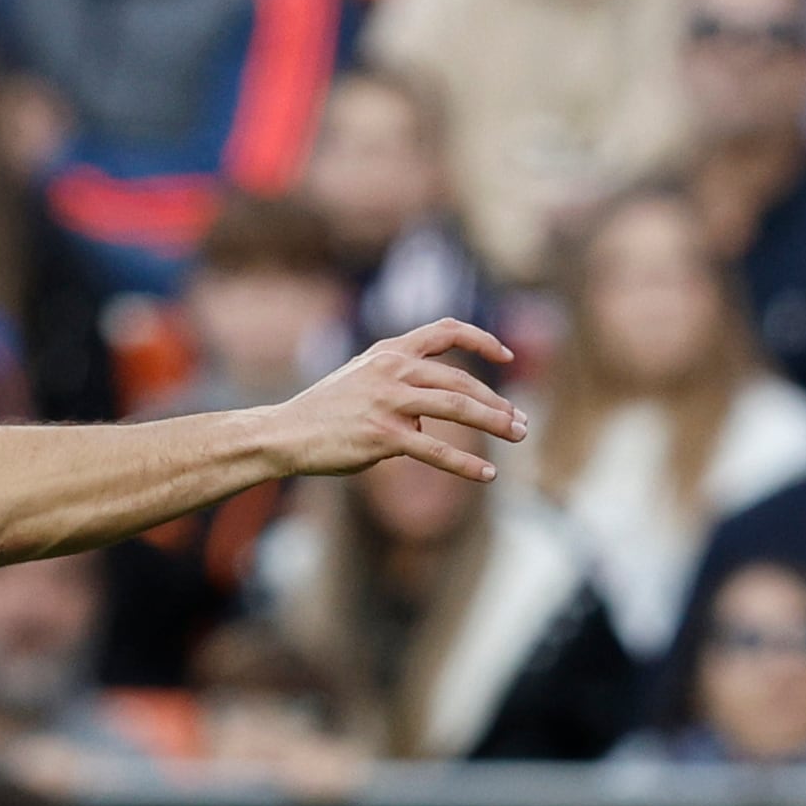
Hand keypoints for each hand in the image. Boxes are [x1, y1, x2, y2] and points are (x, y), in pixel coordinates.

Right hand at [273, 321, 524, 483]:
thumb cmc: (322, 411)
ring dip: (494, 423)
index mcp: (389, 350)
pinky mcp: (383, 436)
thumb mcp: (360, 378)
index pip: (446, 330)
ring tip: (519, 435)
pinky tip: (487, 475)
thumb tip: (433, 414)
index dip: (482, 339)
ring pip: (458, 408)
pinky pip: (435, 450)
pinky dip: (465, 464)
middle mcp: (393, 369)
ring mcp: (389, 401)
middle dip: (497, 402)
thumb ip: (399, 382)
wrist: (284, 433)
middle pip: (461, 380)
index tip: (507, 356)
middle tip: (521, 421)